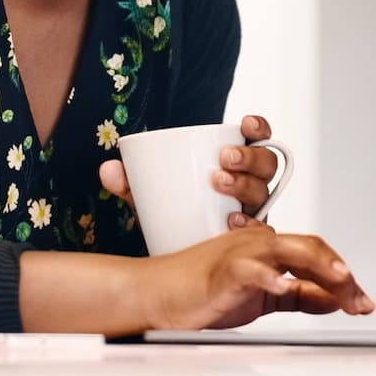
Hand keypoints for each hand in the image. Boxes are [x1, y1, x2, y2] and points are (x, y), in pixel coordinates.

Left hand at [97, 115, 282, 226]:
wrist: (173, 251)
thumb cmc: (170, 212)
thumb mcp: (148, 194)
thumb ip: (128, 181)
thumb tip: (108, 169)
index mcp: (235, 163)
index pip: (258, 139)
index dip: (258, 128)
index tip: (244, 124)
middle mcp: (250, 185)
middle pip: (267, 164)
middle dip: (249, 158)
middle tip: (223, 159)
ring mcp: (252, 211)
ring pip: (264, 192)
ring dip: (245, 185)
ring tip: (218, 183)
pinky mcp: (248, 238)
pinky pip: (261, 229)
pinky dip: (249, 224)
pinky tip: (231, 221)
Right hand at [137, 220, 375, 330]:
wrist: (159, 293)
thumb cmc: (204, 291)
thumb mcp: (263, 297)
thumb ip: (298, 295)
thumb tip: (332, 299)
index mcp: (269, 248)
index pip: (316, 254)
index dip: (342, 276)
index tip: (361, 300)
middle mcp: (259, 244)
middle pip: (309, 248)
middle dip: (340, 274)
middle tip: (359, 299)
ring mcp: (241, 254)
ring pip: (288, 250)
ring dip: (319, 264)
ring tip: (342, 280)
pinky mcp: (224, 271)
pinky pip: (251, 269)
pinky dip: (270, 277)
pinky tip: (284, 287)